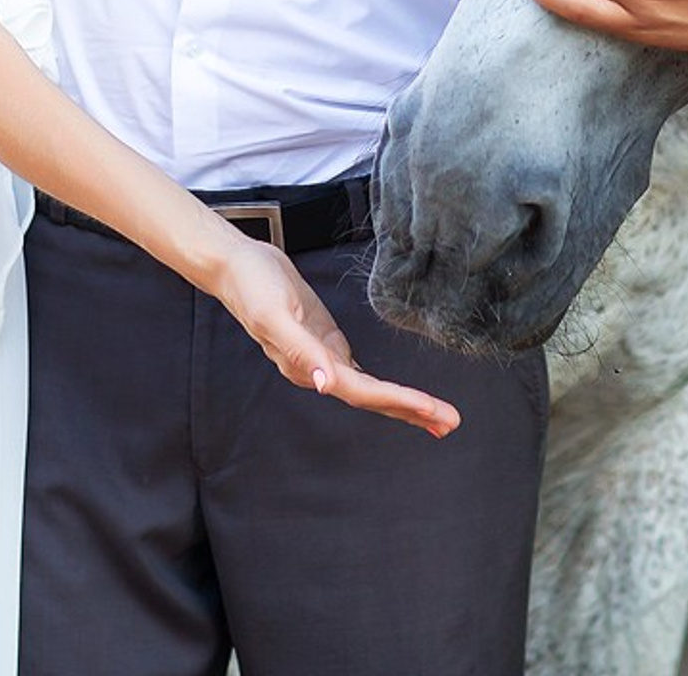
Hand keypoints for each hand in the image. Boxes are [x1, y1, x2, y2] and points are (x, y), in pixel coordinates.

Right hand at [216, 239, 460, 438]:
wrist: (237, 265)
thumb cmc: (254, 286)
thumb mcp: (274, 315)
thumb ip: (299, 351)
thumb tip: (323, 384)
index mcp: (307, 366)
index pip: (362, 391)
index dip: (398, 401)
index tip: (432, 410)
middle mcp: (318, 369)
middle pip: (371, 397)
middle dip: (411, 410)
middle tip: (450, 422)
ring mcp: (322, 356)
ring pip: (369, 388)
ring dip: (402, 403)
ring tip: (436, 417)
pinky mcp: (324, 340)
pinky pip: (360, 371)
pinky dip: (383, 385)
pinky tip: (400, 395)